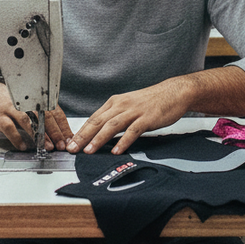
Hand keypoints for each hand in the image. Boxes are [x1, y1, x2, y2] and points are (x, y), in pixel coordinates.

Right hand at [0, 74, 71, 151]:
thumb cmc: (10, 102)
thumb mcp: (29, 106)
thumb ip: (43, 116)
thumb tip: (60, 133)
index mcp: (36, 99)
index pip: (55, 112)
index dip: (63, 126)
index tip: (68, 139)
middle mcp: (25, 102)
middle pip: (44, 116)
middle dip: (54, 132)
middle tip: (61, 145)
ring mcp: (12, 108)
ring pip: (29, 121)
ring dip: (40, 135)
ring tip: (46, 147)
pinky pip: (10, 128)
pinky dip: (18, 138)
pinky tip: (24, 146)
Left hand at [66, 80, 193, 155]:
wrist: (173, 93)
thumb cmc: (151, 102)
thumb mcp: (128, 106)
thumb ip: (115, 117)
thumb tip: (100, 132)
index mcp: (115, 102)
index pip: (93, 118)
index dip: (80, 131)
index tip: (71, 143)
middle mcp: (121, 105)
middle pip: (98, 121)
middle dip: (83, 136)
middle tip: (72, 149)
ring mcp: (134, 111)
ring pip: (112, 126)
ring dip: (98, 139)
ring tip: (89, 151)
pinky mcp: (147, 118)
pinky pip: (132, 131)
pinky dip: (123, 141)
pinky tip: (116, 150)